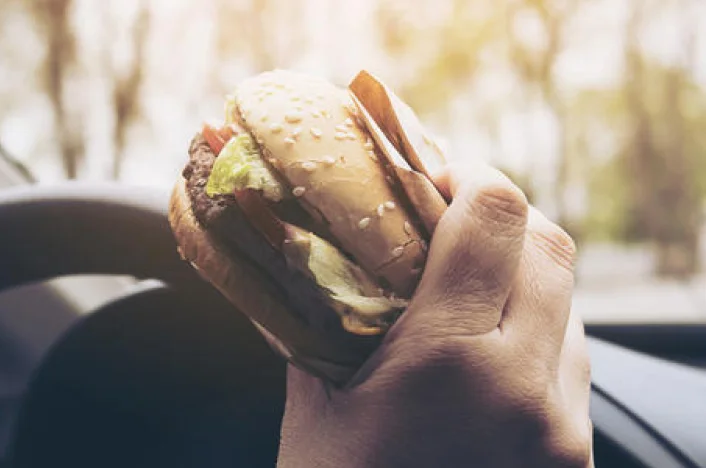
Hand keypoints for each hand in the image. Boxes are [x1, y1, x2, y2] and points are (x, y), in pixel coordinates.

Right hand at [277, 162, 591, 467]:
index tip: (436, 180)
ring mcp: (560, 427)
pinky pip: (571, 367)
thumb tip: (307, 255)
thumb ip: (321, 328)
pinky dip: (534, 341)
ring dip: (522, 282)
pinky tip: (483, 356)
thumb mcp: (313, 410)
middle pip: (549, 248)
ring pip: (568, 307)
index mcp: (448, 360)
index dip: (470, 177)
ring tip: (463, 294)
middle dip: (501, 219)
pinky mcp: (572, 457)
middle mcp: (524, 388)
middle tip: (449, 222)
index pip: (495, 217)